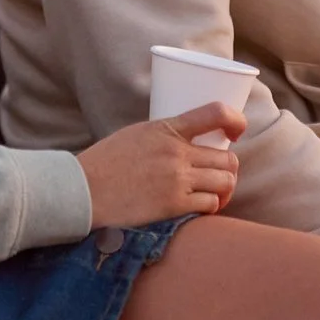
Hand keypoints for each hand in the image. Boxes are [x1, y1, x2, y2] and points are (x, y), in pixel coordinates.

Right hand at [75, 104, 243, 227]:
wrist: (83, 190)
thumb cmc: (105, 163)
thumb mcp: (136, 134)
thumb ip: (164, 135)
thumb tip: (186, 141)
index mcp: (166, 128)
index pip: (215, 113)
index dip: (235, 120)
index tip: (236, 131)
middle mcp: (176, 152)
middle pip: (227, 157)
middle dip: (229, 166)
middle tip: (221, 173)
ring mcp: (176, 179)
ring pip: (224, 181)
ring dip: (224, 188)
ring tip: (216, 193)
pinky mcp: (173, 205)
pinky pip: (210, 204)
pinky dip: (212, 206)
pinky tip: (204, 206)